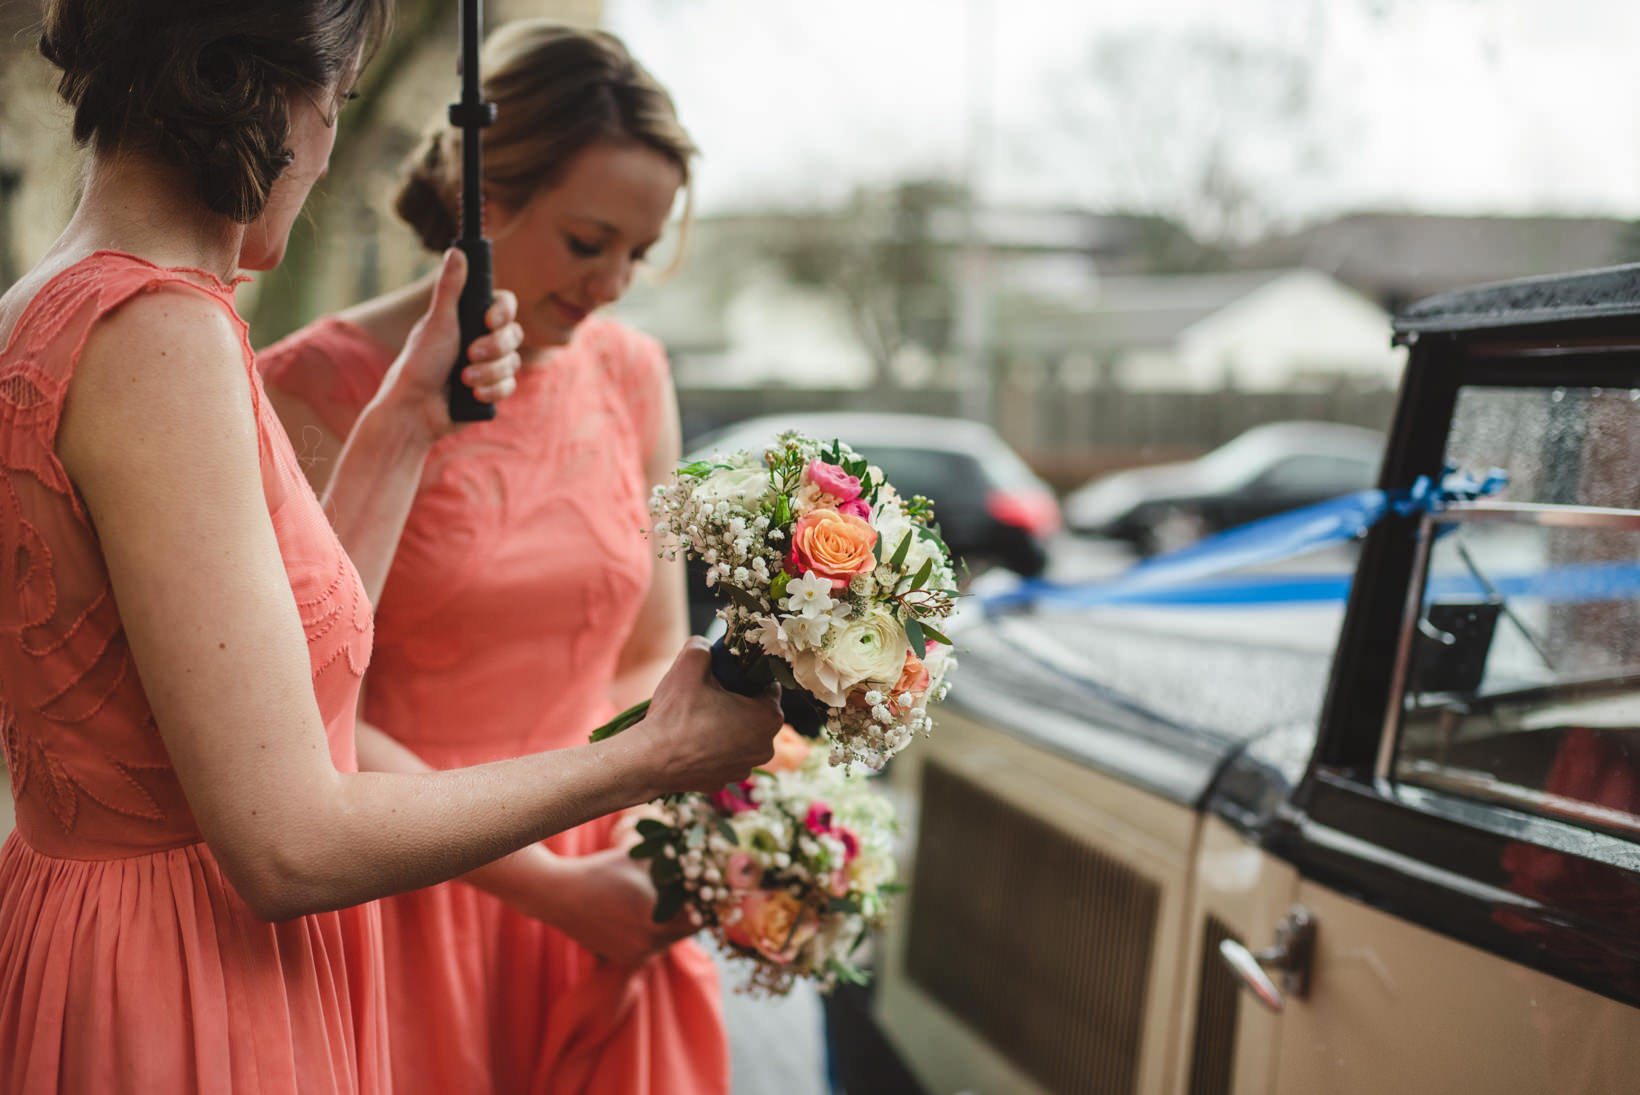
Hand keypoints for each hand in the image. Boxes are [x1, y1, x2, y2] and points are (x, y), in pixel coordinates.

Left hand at [386, 248, 524, 437]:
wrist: (417, 409)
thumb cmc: (420, 363)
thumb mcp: (437, 321)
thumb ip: (451, 287)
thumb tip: (456, 250)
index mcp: (469, 320)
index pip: (504, 307)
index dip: (503, 312)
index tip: (489, 320)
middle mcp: (482, 340)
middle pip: (514, 334)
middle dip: (494, 347)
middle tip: (470, 354)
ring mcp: (489, 366)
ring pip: (513, 362)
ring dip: (489, 371)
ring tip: (464, 379)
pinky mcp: (492, 389)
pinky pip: (509, 385)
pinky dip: (492, 389)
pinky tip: (473, 394)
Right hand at [523, 846, 700, 968]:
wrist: (561, 896)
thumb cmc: (602, 870)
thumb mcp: (641, 858)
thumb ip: (673, 860)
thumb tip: (702, 856)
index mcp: (657, 915)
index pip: (701, 916)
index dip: (709, 902)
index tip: (712, 890)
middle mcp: (650, 941)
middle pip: (689, 930)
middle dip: (695, 912)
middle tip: (697, 894)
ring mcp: (637, 954)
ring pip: (671, 940)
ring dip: (676, 924)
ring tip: (672, 902)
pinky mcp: (626, 959)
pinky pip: (653, 947)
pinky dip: (657, 933)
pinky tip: (648, 914)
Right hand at [640, 637, 782, 793]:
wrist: (648, 761)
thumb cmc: (675, 714)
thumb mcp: (689, 664)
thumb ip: (704, 645)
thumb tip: (706, 644)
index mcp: (768, 718)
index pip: (769, 687)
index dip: (748, 677)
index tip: (728, 675)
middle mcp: (765, 748)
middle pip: (757, 714)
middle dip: (739, 703)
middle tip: (710, 694)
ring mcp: (745, 769)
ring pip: (741, 737)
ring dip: (727, 727)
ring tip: (698, 718)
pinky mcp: (724, 783)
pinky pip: (724, 757)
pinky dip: (713, 749)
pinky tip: (692, 741)